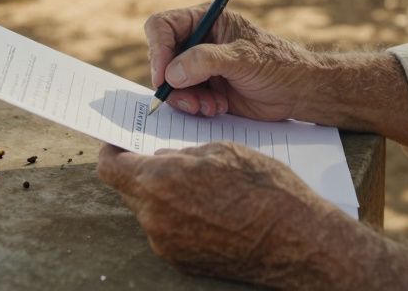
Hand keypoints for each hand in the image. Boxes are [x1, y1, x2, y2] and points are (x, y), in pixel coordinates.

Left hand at [97, 142, 357, 286]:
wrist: (297, 240)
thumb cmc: (264, 187)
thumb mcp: (222, 151)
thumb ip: (181, 155)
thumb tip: (160, 159)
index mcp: (160, 181)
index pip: (110, 167)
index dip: (112, 152)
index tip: (121, 145)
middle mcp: (155, 217)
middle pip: (129, 190)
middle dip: (144, 174)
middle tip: (170, 164)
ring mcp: (167, 245)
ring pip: (150, 212)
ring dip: (165, 198)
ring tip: (202, 189)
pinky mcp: (181, 263)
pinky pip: (169, 234)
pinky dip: (181, 220)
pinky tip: (212, 213)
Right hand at [146, 7, 316, 120]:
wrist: (298, 92)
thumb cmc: (277, 64)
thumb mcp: (242, 58)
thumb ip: (205, 61)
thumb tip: (171, 73)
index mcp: (205, 19)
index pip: (163, 26)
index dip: (158, 49)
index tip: (163, 77)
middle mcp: (198, 40)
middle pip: (162, 57)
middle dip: (171, 82)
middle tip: (189, 100)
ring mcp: (199, 66)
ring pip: (170, 82)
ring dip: (184, 98)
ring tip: (209, 107)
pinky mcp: (204, 88)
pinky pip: (183, 98)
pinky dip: (194, 107)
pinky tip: (217, 108)